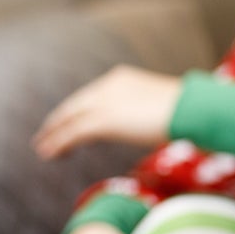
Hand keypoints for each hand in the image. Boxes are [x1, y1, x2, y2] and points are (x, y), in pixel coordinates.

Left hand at [34, 65, 181, 159]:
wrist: (193, 108)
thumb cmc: (186, 111)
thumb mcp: (154, 106)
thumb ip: (138, 111)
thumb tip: (138, 123)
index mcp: (120, 79)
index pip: (88, 96)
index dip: (73, 111)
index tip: (63, 123)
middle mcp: (108, 87)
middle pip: (73, 106)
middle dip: (56, 123)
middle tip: (43, 137)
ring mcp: (104, 102)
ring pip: (69, 120)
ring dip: (53, 136)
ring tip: (42, 150)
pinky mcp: (103, 120)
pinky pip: (73, 133)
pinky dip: (58, 144)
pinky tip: (49, 154)